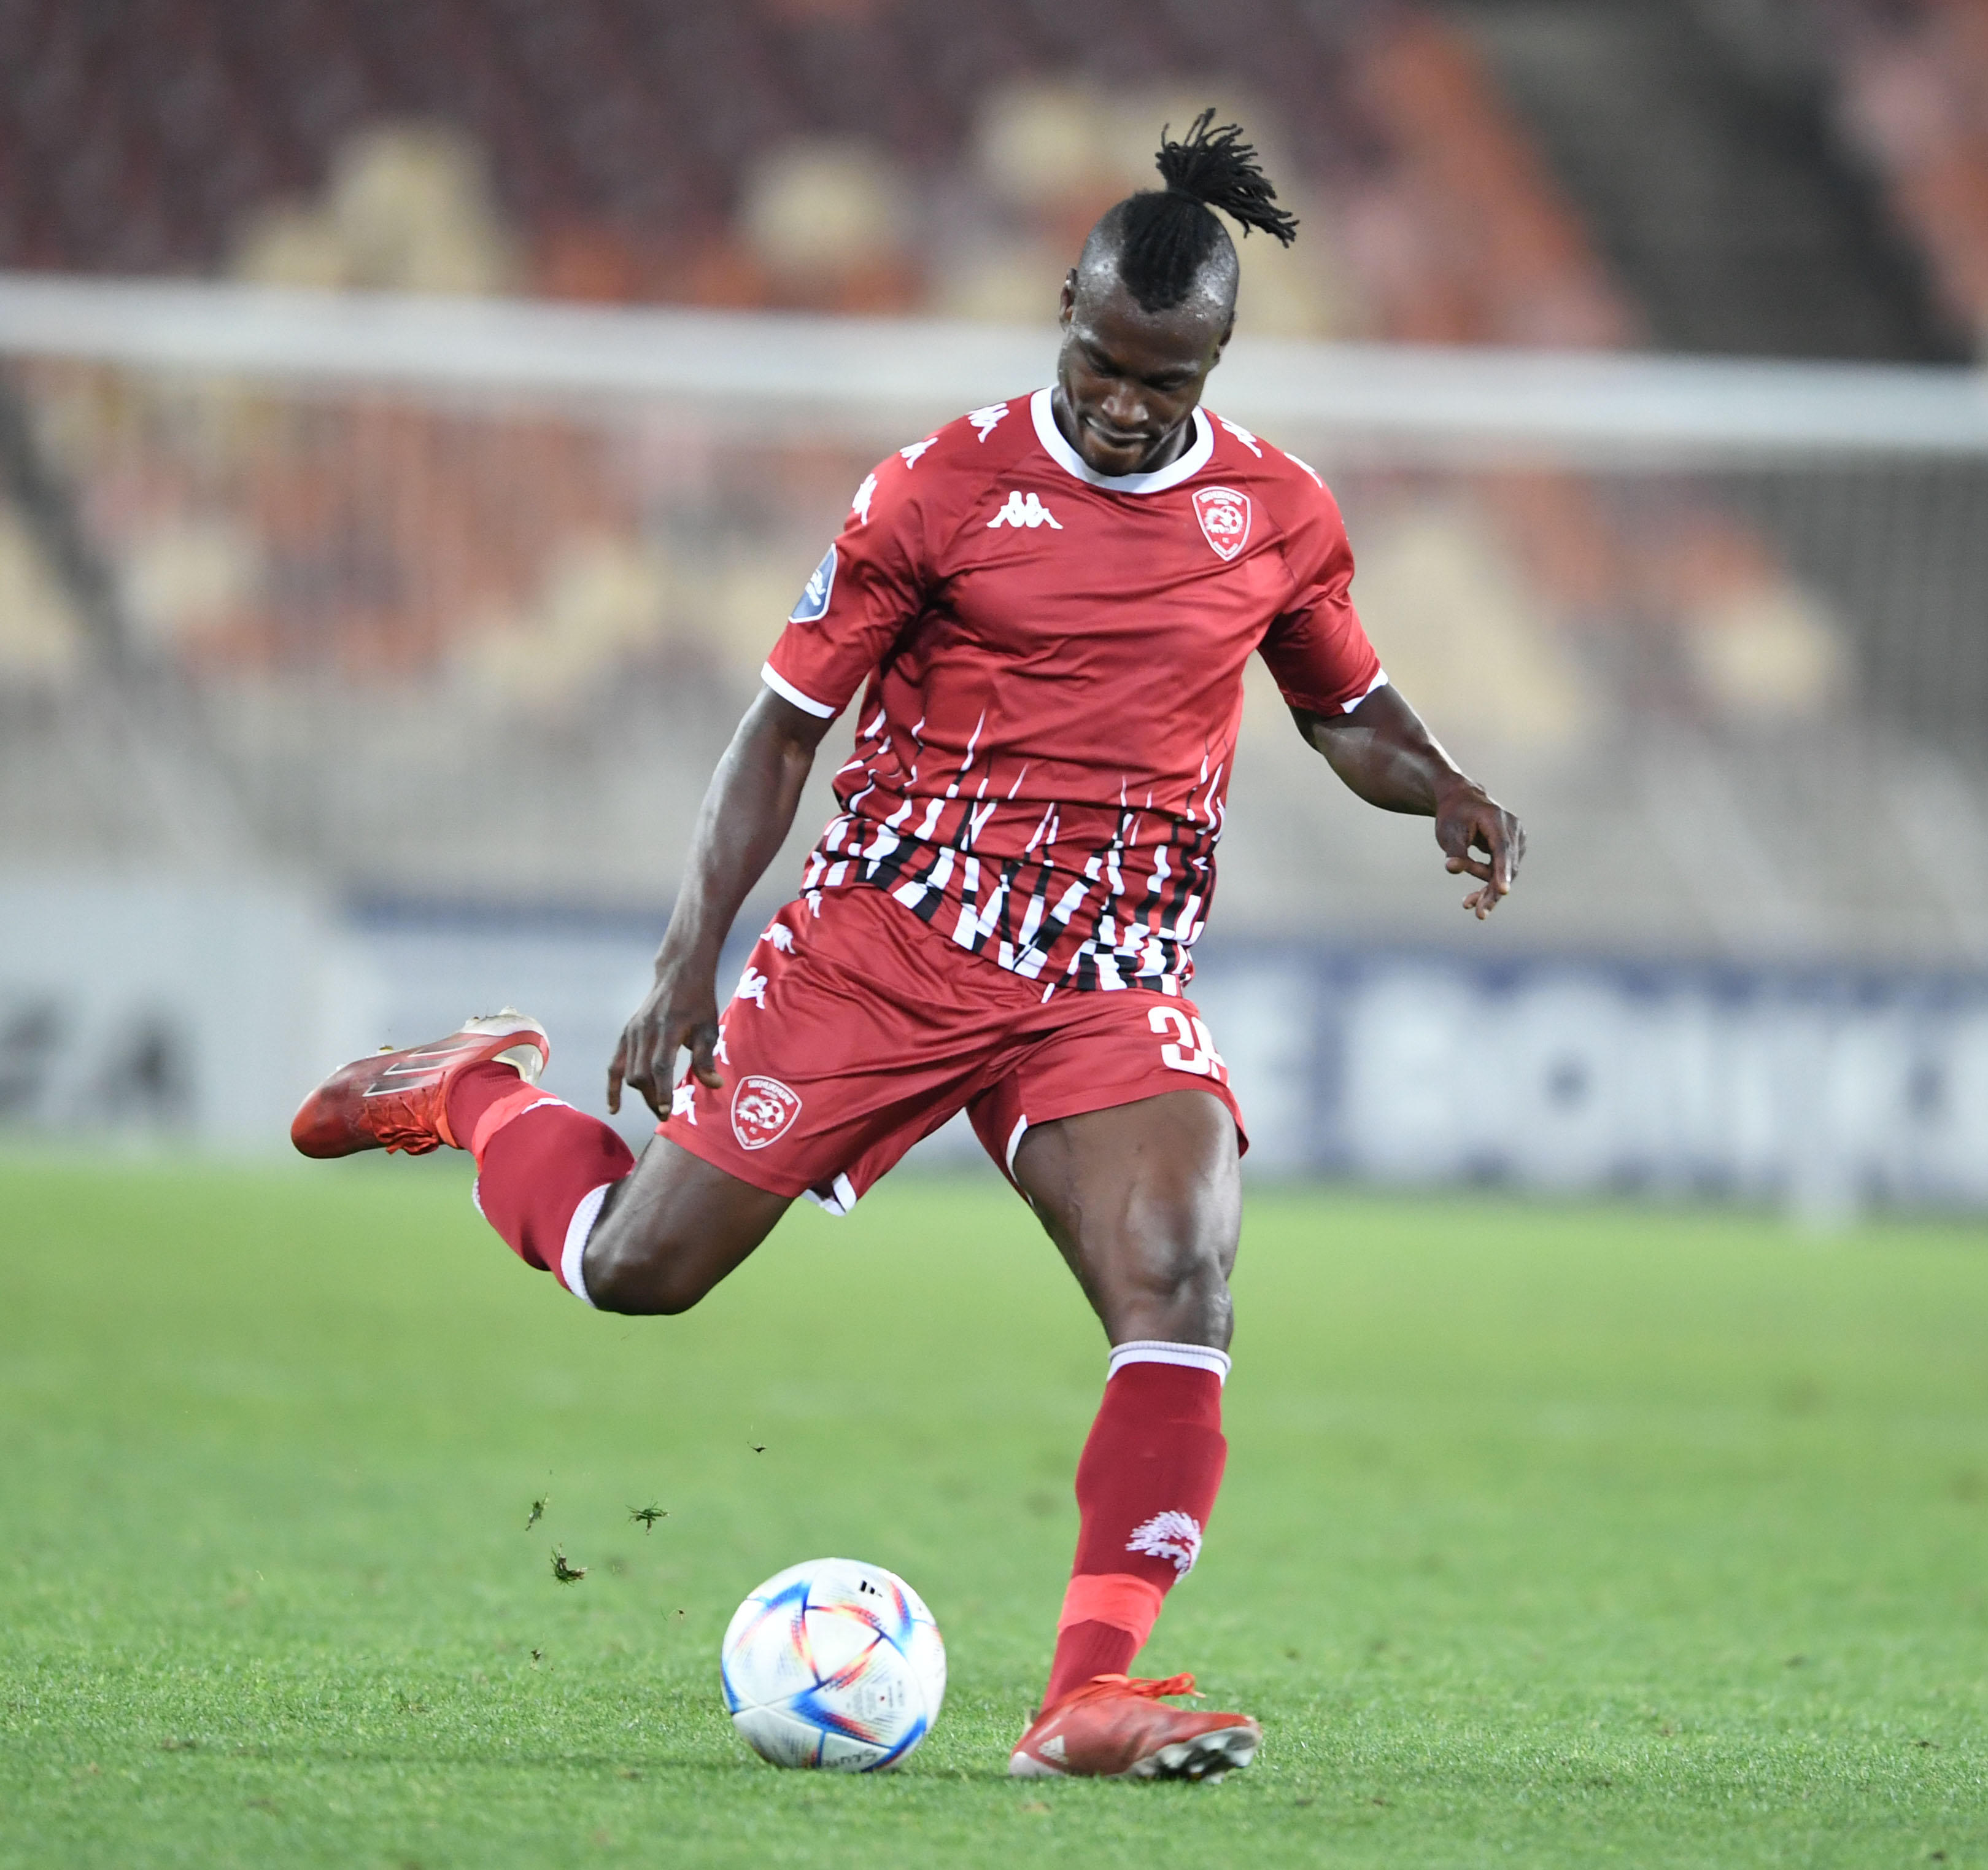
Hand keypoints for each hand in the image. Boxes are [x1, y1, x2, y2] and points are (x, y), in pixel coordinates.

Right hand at [608, 958, 723, 1118]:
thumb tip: (715, 1085)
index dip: (662, 1090)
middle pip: (641, 1073)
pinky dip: (613, 1086)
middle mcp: (645, 1030)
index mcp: (667, 1028)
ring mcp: (632, 1031)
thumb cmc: (699, 1003)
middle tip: (666, 1114)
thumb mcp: (709, 1028)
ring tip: (657, 1106)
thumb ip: (707, 1057)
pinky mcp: (626, 1033)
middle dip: (652, 1098)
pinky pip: (614, 1064)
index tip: (667, 1111)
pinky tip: (614, 1107)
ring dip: (641, 1093)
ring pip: (629, 1072)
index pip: (660, 1066)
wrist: (679, 975)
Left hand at [1435, 779, 1524, 918]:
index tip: (1503, 890)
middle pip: (1507, 865)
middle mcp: (1513, 829)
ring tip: (1466, 902)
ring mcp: (1517, 838)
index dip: (1501, 871)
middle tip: (1479, 914)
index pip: (1501, 849)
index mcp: (1497, 820)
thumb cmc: (1453, 815)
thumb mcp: (1448, 831)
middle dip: (1492, 890)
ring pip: (1507, 871)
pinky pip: (1504, 870)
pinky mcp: (1514, 848)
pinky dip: (1490, 882)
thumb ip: (1453, 850)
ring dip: (1487, 888)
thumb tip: (1452, 868)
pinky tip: (1473, 898)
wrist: (1462, 801)